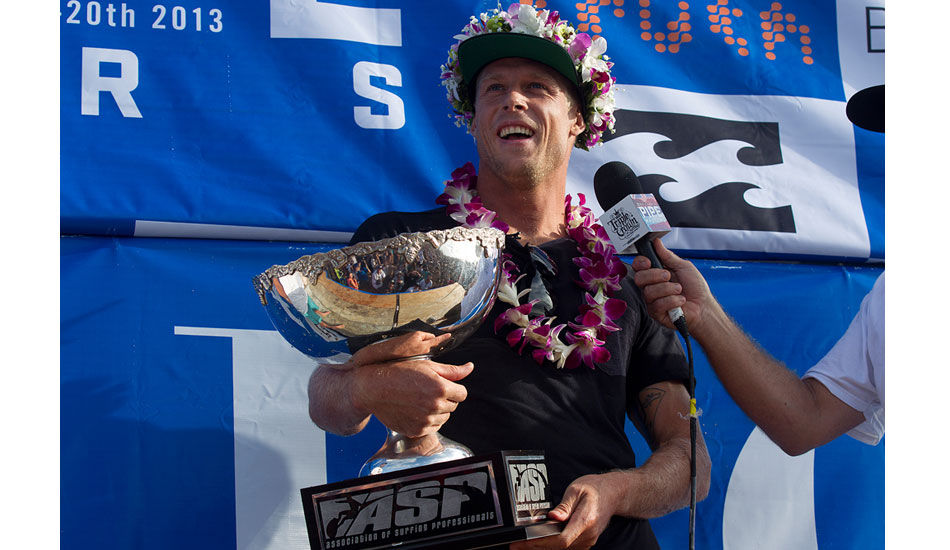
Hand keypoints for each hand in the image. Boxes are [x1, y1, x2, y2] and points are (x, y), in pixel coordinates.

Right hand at [345, 332, 473, 436]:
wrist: (374, 389)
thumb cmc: (399, 373)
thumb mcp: (427, 366)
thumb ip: (452, 370)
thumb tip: (470, 367)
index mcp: (441, 388)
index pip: (462, 393)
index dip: (453, 388)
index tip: (442, 385)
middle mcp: (435, 406)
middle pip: (453, 405)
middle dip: (445, 398)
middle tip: (427, 390)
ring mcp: (426, 420)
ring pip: (444, 418)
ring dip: (437, 410)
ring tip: (420, 400)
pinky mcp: (417, 430)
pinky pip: (432, 427)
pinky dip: (427, 420)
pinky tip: (415, 410)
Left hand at [510, 473, 622, 549]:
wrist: (613, 494)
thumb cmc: (594, 489)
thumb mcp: (577, 489)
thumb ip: (564, 506)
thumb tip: (551, 517)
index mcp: (585, 520)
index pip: (561, 539)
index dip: (540, 543)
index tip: (523, 541)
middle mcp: (588, 534)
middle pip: (559, 548)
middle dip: (536, 547)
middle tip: (516, 545)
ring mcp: (589, 540)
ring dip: (543, 548)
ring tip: (523, 545)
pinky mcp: (586, 542)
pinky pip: (567, 548)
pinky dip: (552, 547)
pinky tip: (539, 543)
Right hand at [631, 239, 717, 333]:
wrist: (703, 306)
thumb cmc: (695, 287)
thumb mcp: (683, 266)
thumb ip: (668, 255)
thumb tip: (656, 242)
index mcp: (656, 273)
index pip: (638, 266)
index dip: (640, 263)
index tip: (649, 262)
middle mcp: (651, 286)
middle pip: (639, 278)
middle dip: (655, 275)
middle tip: (669, 276)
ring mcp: (652, 300)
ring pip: (649, 292)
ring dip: (668, 289)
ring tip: (679, 290)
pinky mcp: (656, 312)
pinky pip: (657, 304)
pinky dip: (672, 301)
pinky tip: (680, 301)